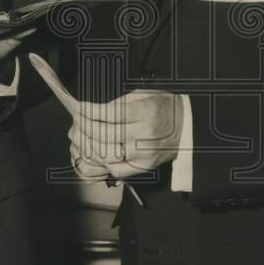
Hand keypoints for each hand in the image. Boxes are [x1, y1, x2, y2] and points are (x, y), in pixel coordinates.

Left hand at [68, 90, 184, 179]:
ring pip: (106, 153)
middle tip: (75, 123)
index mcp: (145, 112)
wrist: (187, 127)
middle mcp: (144, 134)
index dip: (89, 111)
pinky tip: (95, 152)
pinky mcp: (144, 167)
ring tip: (79, 137)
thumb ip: (118, 104)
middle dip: (84, 128)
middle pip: (103, 134)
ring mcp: (144, 154)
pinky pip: (115, 169)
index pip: (109, 113)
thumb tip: (92, 112)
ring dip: (88, 146)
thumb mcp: (143, 95)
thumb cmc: (164, 108)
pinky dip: (101, 162)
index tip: (79, 108)